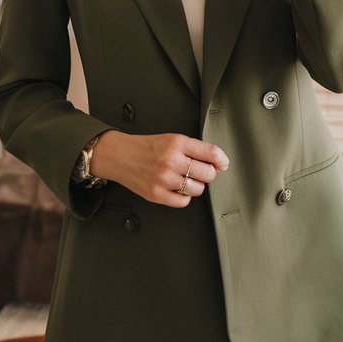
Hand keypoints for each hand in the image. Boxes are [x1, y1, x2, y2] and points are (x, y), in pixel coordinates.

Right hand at [91, 131, 228, 207]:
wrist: (120, 155)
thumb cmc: (147, 147)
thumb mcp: (171, 139)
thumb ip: (194, 149)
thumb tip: (218, 163)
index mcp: (177, 143)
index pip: (211, 153)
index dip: (221, 160)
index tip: (222, 164)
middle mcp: (171, 160)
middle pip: (208, 174)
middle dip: (207, 173)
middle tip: (198, 170)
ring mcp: (163, 179)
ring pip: (198, 189)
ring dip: (195, 185)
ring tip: (184, 179)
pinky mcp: (156, 194)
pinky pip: (183, 201)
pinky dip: (183, 196)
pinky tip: (176, 188)